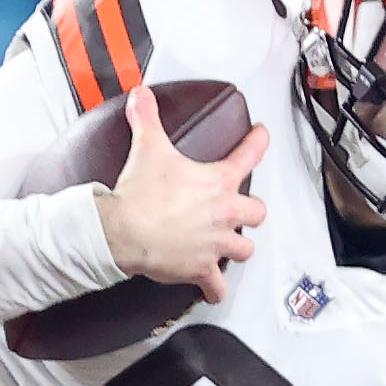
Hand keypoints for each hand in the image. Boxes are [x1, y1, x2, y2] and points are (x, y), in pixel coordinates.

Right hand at [94, 83, 267, 300]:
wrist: (124, 230)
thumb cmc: (141, 193)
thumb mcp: (147, 148)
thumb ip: (146, 118)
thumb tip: (140, 95)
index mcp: (218, 182)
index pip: (249, 155)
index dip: (258, 142)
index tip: (262, 136)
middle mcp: (225, 213)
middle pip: (257, 212)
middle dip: (250, 211)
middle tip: (239, 209)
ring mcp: (215, 244)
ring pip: (245, 249)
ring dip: (239, 246)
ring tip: (230, 244)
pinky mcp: (200, 268)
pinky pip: (216, 285)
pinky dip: (215, 289)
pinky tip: (213, 290)